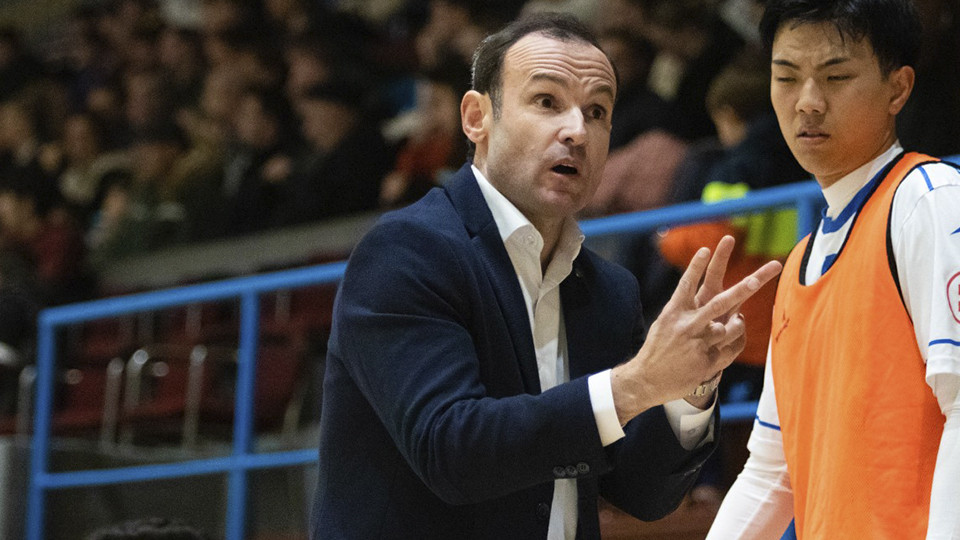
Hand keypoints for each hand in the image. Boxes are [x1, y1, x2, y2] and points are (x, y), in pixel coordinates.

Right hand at [611, 236, 781, 423]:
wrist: (646, 379)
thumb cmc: (659, 347)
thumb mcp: (666, 322)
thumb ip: (690, 310)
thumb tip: (719, 307)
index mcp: (674, 311)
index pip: (687, 284)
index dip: (697, 266)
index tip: (706, 249)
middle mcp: (686, 325)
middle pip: (720, 302)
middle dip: (743, 288)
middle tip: (758, 278)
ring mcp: (698, 344)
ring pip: (732, 328)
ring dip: (737, 325)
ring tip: (733, 324)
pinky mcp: (706, 362)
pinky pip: (732, 349)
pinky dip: (732, 344)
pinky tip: (719, 346)